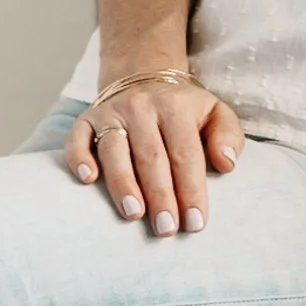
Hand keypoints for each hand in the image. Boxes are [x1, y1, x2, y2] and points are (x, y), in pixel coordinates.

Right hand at [65, 75, 242, 237]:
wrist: (143, 76)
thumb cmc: (182, 109)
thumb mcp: (215, 113)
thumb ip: (228, 136)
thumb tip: (227, 163)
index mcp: (175, 107)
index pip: (185, 153)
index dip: (191, 189)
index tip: (195, 223)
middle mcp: (141, 108)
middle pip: (151, 156)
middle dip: (160, 195)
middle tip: (166, 229)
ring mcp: (111, 113)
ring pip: (114, 150)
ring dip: (123, 183)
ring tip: (134, 214)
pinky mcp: (86, 120)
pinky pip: (78, 138)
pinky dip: (79, 157)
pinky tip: (88, 179)